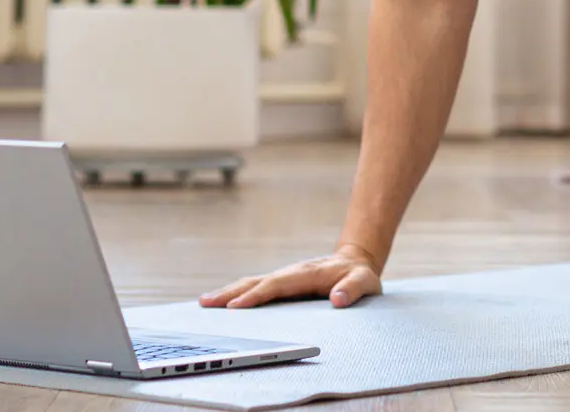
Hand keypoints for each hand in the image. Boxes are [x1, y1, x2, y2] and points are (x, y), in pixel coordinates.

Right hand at [199, 244, 383, 309]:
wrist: (355, 262)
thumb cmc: (359, 275)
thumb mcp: (365, 281)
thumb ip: (353, 289)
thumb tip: (337, 299)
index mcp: (306, 274)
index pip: (277, 285)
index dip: (256, 295)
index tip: (236, 306)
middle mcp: (290, 274)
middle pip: (256, 281)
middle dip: (231, 293)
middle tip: (206, 303)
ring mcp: (284, 278)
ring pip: (252, 283)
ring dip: (228, 293)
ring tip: (204, 303)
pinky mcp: (282, 285)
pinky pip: (256, 289)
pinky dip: (237, 294)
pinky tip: (222, 304)